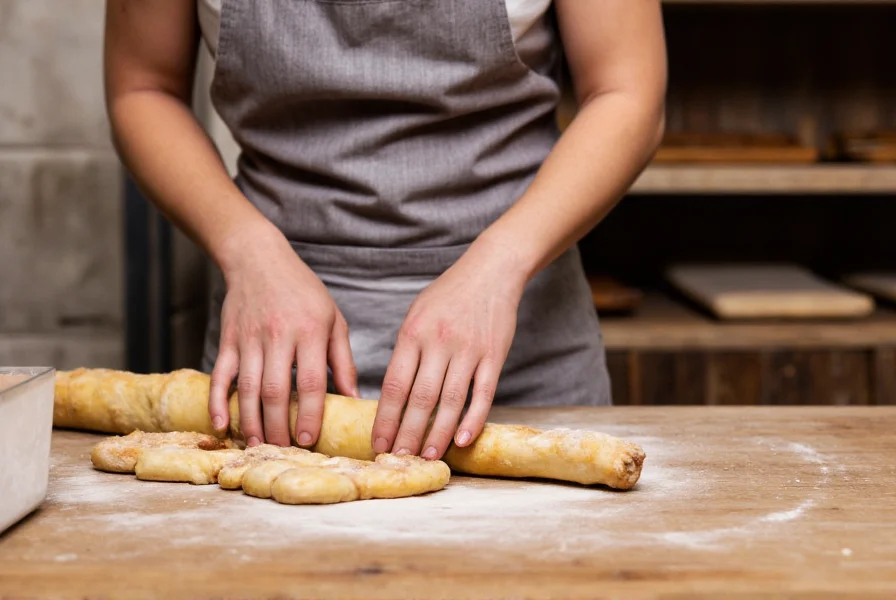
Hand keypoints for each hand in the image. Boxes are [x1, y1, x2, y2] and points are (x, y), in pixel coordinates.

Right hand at [207, 223, 357, 446]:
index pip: (310, 381)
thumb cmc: (303, 291)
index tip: (311, 440)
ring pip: (248, 388)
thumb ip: (343, 360)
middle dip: (280, 427)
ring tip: (259, 445)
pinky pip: (220, 375)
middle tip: (285, 451)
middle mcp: (279, 335)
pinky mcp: (228, 340)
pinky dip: (217, 402)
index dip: (311, 414)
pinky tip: (221, 425)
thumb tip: (353, 399)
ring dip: (252, 421)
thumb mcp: (333, 320)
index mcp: (310, 331)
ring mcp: (249, 339)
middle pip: (277, 391)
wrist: (259, 259)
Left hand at [371, 239, 527, 459]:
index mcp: (413, 333)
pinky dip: (473, 418)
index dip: (385, 418)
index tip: (378, 443)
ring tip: (429, 456)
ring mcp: (468, 350)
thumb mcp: (416, 314)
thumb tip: (393, 393)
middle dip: (407, 433)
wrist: (490, 271)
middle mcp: (439, 342)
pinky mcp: (494, 355)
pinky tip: (463, 439)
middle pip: (420, 398)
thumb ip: (406, 350)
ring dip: (439, 433)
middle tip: (400, 459)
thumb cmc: (448, 295)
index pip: (394, 385)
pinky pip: (483, 393)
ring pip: (451, 400)